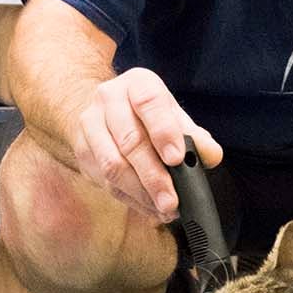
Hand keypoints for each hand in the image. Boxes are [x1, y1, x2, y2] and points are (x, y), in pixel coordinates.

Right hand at [72, 67, 223, 223]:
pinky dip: (130, 199)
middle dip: (153, 176)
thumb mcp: (174, 115)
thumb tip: (210, 155)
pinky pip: (104, 181)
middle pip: (130, 141)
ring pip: (112, 165)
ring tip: (163, 209)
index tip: (176, 159)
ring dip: (140, 193)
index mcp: (137, 84)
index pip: (149, 103)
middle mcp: (109, 99)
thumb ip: (195, 135)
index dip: (163, 132)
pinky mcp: (82, 150)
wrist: (105, 109)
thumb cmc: (147, 114)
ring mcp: (90, 124)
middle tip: (171, 200)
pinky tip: (149, 208)